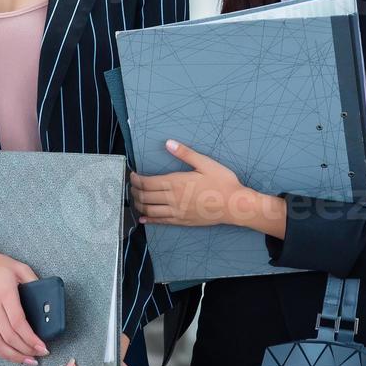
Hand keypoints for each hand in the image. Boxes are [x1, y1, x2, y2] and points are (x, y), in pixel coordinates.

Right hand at [0, 242, 46, 365]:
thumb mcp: (18, 267)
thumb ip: (33, 280)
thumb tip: (45, 298)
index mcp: (5, 294)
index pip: (19, 323)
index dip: (31, 339)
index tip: (42, 346)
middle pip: (9, 337)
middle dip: (26, 350)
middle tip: (40, 354)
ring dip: (13, 356)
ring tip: (27, 360)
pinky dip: (0, 352)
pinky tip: (10, 354)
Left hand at [129, 139, 254, 226]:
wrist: (234, 205)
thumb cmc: (222, 183)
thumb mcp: (205, 163)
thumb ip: (185, 153)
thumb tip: (168, 143)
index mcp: (176, 183)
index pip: (147, 182)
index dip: (136, 179)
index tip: (132, 175)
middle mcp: (173, 199)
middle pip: (145, 197)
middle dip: (134, 191)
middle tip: (131, 186)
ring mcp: (177, 212)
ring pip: (150, 210)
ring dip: (139, 205)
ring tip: (135, 199)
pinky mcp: (182, 221)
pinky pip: (161, 221)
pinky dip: (149, 220)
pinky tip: (143, 219)